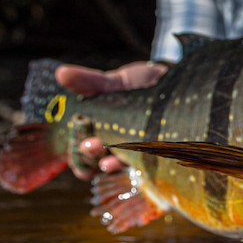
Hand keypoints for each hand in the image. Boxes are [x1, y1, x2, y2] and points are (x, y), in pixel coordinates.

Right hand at [55, 61, 167, 179]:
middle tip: (91, 145)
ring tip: (109, 159)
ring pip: (116, 169)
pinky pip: (144, 169)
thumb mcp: (117, 82)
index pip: (79, 152)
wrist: (181, 85)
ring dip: (108, 165)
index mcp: (99, 132)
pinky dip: (136, 166)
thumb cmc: (144, 85)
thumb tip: (61, 73)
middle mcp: (114, 148)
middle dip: (88, 157)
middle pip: (92, 164)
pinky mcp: (157, 158)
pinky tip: (133, 161)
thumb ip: (90, 82)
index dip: (75, 152)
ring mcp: (135, 155)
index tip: (79, 136)